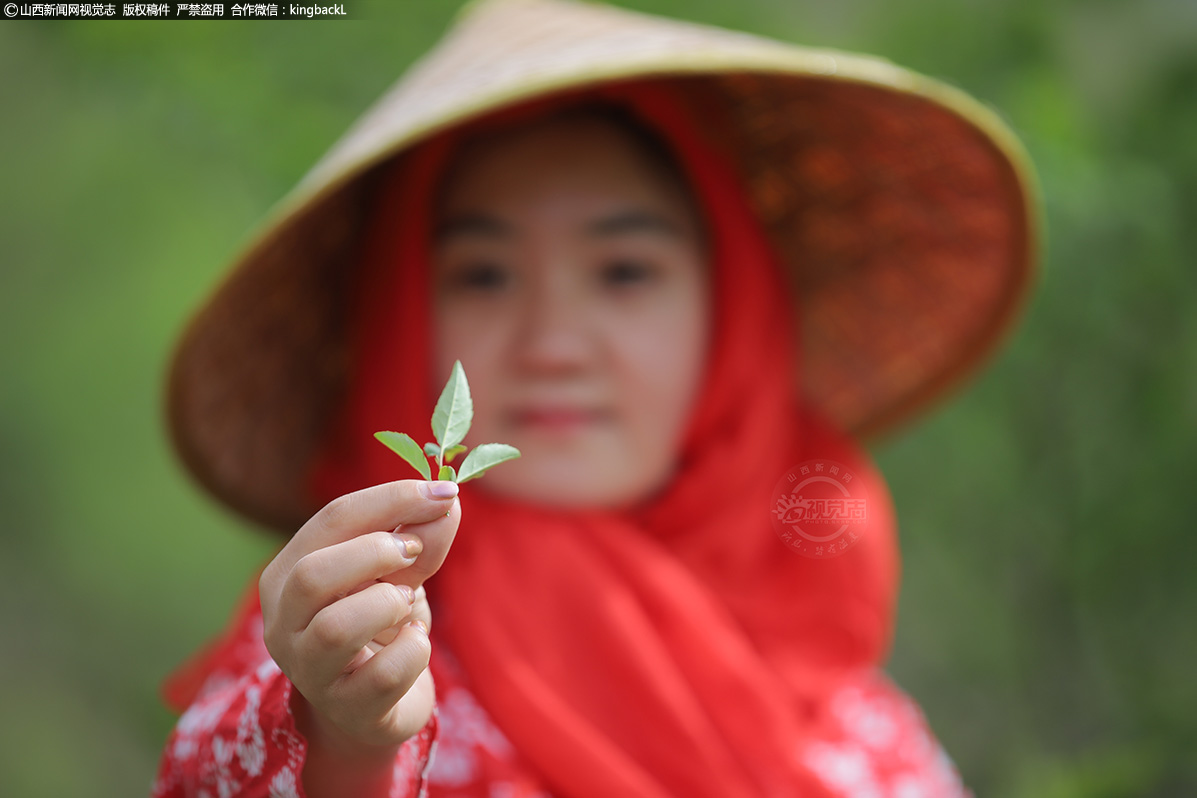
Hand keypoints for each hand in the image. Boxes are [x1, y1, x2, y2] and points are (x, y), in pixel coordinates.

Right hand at [259, 479, 459, 757]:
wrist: (376, 704)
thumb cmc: (381, 625)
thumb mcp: (400, 574)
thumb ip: (422, 538)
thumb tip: (448, 501)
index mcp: (288, 574)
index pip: (332, 519)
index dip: (392, 499)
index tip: (444, 492)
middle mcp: (284, 623)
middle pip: (312, 575)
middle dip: (375, 553)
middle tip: (413, 554)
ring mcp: (308, 670)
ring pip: (335, 628)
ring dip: (388, 605)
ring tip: (406, 605)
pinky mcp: (344, 708)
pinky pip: (382, 675)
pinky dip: (413, 650)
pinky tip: (414, 644)